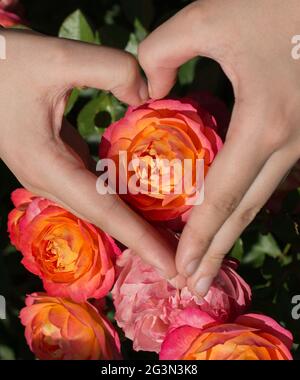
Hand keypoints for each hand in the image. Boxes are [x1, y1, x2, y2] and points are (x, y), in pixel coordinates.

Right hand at [0, 29, 177, 279]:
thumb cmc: (6, 64)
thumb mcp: (59, 57)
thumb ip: (112, 70)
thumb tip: (147, 95)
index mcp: (49, 167)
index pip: (105, 212)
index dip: (141, 240)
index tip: (172, 267)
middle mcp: (51, 181)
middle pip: (107, 220)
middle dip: (145, 244)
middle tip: (183, 267)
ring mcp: (53, 176)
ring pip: (101, 208)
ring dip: (136, 227)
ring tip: (171, 241)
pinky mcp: (58, 165)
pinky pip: (96, 191)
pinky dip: (122, 202)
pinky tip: (145, 203)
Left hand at [138, 0, 299, 294]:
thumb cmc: (276, 3)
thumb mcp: (208, 19)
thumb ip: (161, 54)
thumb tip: (146, 92)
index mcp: (264, 125)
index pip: (222, 196)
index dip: (199, 237)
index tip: (181, 269)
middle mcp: (288, 145)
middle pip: (245, 212)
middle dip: (217, 251)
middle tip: (194, 285)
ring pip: (259, 198)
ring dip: (231, 230)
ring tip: (208, 260)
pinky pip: (269, 176)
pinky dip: (245, 200)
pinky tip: (230, 211)